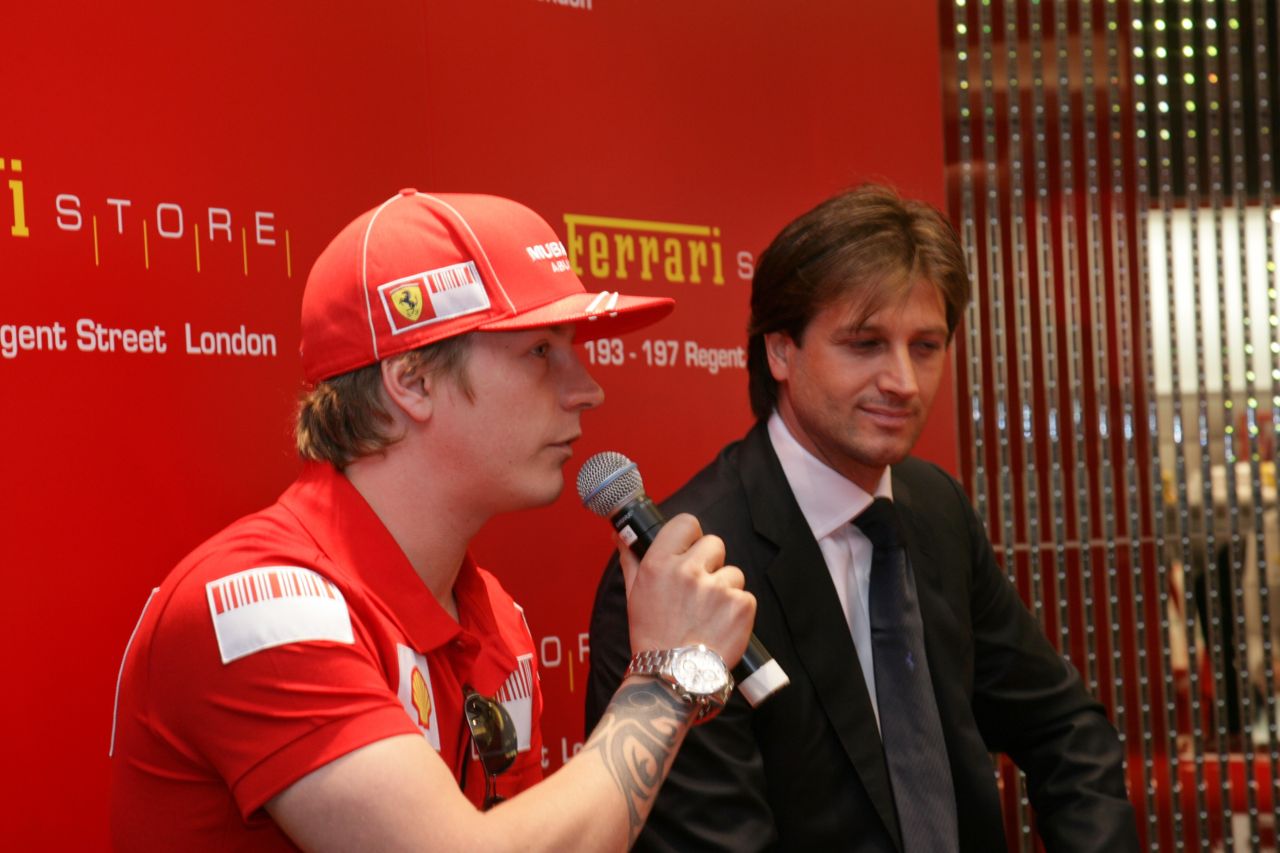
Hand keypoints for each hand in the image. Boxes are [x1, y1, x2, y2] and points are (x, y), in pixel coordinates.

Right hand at [618, 513, 754, 666]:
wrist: (673, 678)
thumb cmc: (652, 636)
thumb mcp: (634, 595)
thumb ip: (630, 558)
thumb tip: (620, 533)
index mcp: (659, 564)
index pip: (686, 523)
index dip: (691, 537)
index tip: (691, 551)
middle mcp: (688, 571)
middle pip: (714, 544)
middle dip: (710, 564)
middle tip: (699, 593)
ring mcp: (717, 588)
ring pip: (732, 573)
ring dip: (725, 591)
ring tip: (708, 616)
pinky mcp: (741, 606)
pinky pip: (745, 596)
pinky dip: (738, 611)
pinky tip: (721, 627)